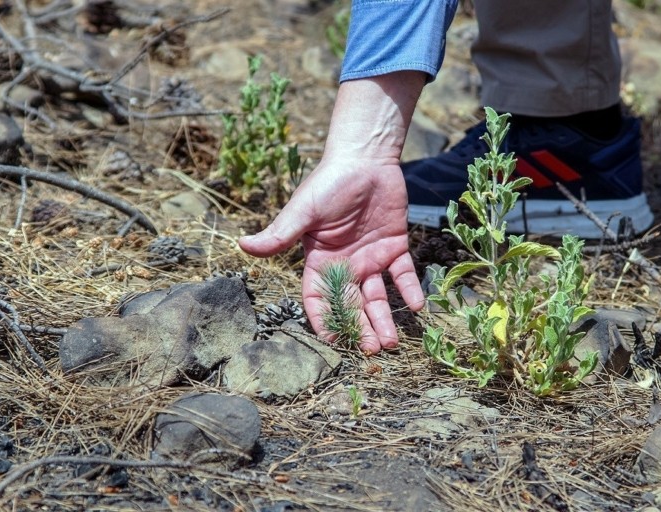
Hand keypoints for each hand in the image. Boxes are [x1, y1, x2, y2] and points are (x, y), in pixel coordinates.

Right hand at [238, 72, 426, 353]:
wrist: (366, 158)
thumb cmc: (329, 182)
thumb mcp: (304, 211)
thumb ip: (281, 234)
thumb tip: (243, 246)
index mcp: (320, 260)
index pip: (318, 297)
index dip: (323, 319)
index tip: (332, 341)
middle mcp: (346, 265)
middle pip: (352, 304)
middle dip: (360, 328)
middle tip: (372, 350)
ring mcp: (371, 258)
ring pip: (378, 296)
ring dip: (384, 319)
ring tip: (392, 343)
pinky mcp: (395, 246)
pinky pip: (404, 274)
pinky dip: (411, 290)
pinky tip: (417, 308)